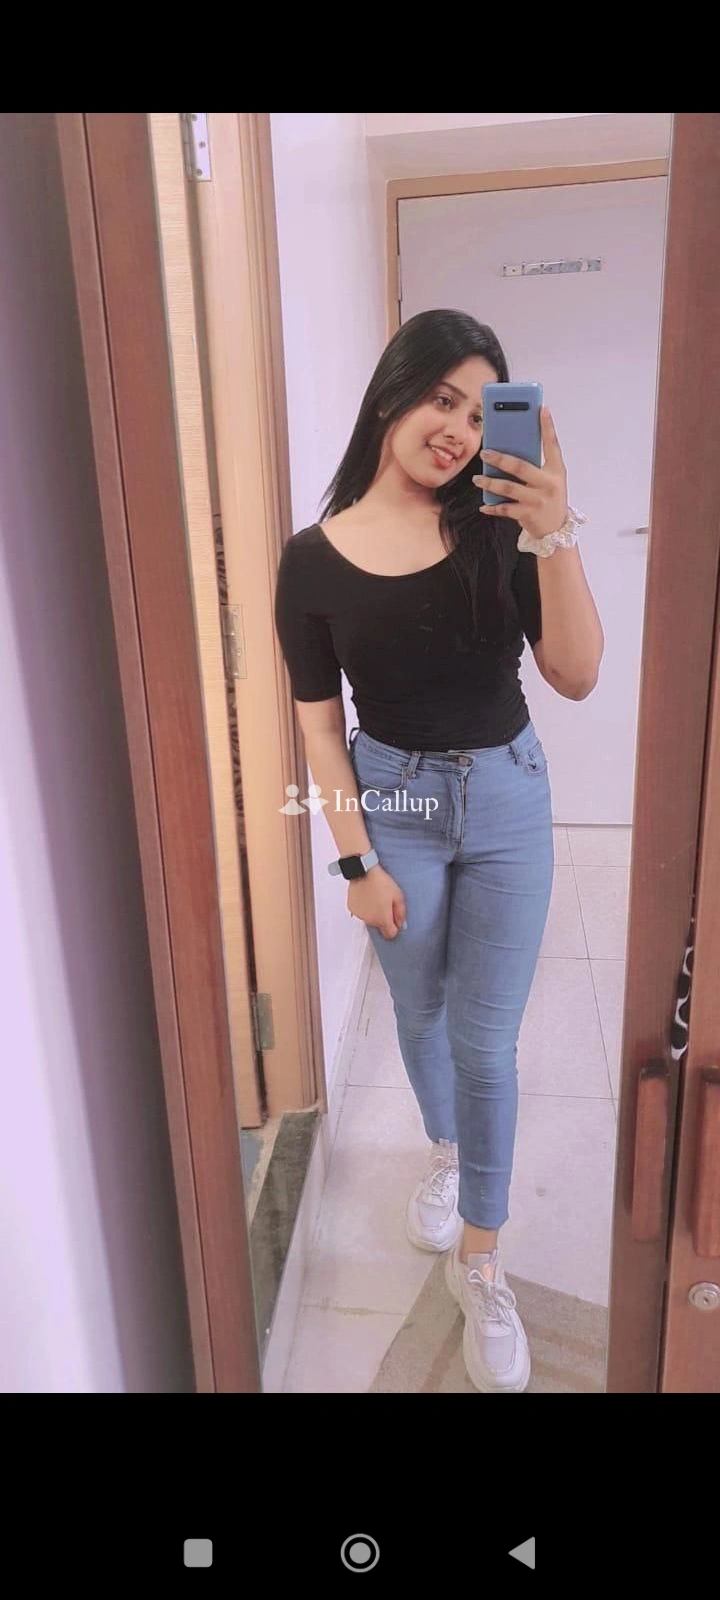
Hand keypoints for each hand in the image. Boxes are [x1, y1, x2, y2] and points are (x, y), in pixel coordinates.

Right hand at [348, 865, 406, 940]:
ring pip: (370, 919)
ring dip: (373, 912)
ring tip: (375, 897)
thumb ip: (401, 913)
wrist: (364, 872)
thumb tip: (401, 924)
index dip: (394, 928)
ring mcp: (360, 915)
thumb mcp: (399, 897)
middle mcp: (370, 921)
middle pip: (379, 926)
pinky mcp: (352, 908)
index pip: (390, 934)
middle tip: (385, 903)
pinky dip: (364, 907)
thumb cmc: (381, 882)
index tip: (394, 920)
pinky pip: (361, 912)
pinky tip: (367, 896)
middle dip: (383, 917)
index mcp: (382, 919)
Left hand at [473, 407, 568, 541]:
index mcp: (556, 470)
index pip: (553, 445)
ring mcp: (538, 500)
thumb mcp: (550, 479)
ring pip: (508, 488)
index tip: (542, 409)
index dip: (548, 427)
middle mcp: (548, 484)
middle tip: (484, 452)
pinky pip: (505, 509)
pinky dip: (492, 508)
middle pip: (520, 467)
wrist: (557, 530)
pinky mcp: (528, 515)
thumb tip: (509, 447)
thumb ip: (536, 464)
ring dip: (490, 483)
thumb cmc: (549, 497)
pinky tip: (483, 506)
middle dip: (500, 459)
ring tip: (477, 479)